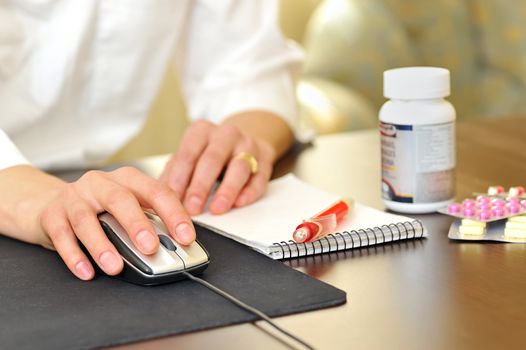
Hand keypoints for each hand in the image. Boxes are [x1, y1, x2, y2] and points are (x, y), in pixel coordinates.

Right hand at [8, 166, 195, 280]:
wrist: (54, 203)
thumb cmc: (101, 207)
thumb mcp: (129, 207)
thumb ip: (151, 220)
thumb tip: (177, 244)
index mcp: (128, 179)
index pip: (156, 191)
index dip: (173, 214)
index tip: (185, 236)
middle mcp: (101, 183)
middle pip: (121, 199)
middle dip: (137, 224)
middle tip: (151, 247)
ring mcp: (75, 197)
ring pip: (87, 219)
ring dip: (102, 245)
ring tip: (114, 266)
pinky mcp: (52, 215)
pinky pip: (62, 236)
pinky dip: (74, 256)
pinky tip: (86, 271)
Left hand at [160, 120, 275, 214]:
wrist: (242, 141)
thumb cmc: (210, 152)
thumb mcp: (189, 156)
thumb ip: (175, 174)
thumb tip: (160, 199)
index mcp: (201, 131)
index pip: (187, 154)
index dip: (179, 178)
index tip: (173, 200)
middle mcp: (226, 134)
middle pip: (212, 159)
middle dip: (201, 186)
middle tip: (192, 208)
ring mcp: (248, 145)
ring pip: (239, 166)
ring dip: (227, 190)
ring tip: (217, 209)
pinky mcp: (264, 159)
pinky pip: (259, 176)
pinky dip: (250, 191)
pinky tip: (240, 202)